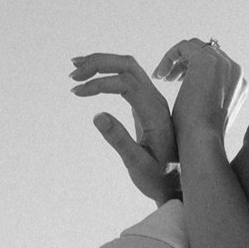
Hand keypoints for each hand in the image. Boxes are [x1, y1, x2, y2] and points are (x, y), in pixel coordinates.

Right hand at [70, 52, 179, 205]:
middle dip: (99, 63)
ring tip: (77, 68)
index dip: (99, 83)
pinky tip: (91, 79)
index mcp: (155, 113)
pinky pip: (128, 77)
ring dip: (103, 63)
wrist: (176, 184)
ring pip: (128, 67)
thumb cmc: (158, 178)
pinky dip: (108, 72)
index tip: (76, 93)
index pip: (125, 83)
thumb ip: (119, 140)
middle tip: (72, 73)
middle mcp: (156, 101)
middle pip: (128, 65)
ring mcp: (152, 100)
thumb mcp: (137, 165)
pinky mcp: (146, 104)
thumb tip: (97, 115)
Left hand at [153, 38, 248, 149]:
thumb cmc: (200, 137)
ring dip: (176, 60)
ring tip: (162, 77)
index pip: (216, 64)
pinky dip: (169, 57)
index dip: (194, 70)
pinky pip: (183, 47)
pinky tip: (159, 76)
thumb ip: (207, 101)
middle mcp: (235, 71)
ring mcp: (223, 64)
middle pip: (207, 52)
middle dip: (185, 63)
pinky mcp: (206, 60)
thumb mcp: (207, 116)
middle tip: (168, 78)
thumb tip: (196, 97)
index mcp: (239, 84)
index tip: (177, 83)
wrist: (202, 141)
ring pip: (195, 47)